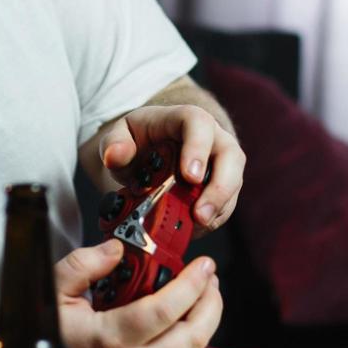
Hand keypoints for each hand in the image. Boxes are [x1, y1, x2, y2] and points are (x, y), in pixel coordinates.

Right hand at [56, 239, 221, 347]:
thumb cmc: (45, 341)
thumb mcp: (52, 294)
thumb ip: (83, 265)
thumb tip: (116, 249)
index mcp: (110, 341)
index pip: (168, 310)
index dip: (193, 284)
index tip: (204, 265)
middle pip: (195, 336)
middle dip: (212, 303)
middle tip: (210, 279)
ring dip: (201, 322)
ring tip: (198, 297)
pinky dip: (183, 342)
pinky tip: (176, 323)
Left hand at [95, 104, 244, 233]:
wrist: (148, 152)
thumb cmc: (139, 139)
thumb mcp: (120, 136)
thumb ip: (114, 143)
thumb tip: (115, 156)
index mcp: (185, 119)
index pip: (198, 123)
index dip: (198, 149)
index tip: (189, 176)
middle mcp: (212, 137)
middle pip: (230, 155)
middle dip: (219, 187)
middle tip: (199, 213)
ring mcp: (221, 161)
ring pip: (233, 182)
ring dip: (218, 208)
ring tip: (196, 226)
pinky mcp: (223, 185)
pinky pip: (226, 203)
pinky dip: (212, 219)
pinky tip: (193, 229)